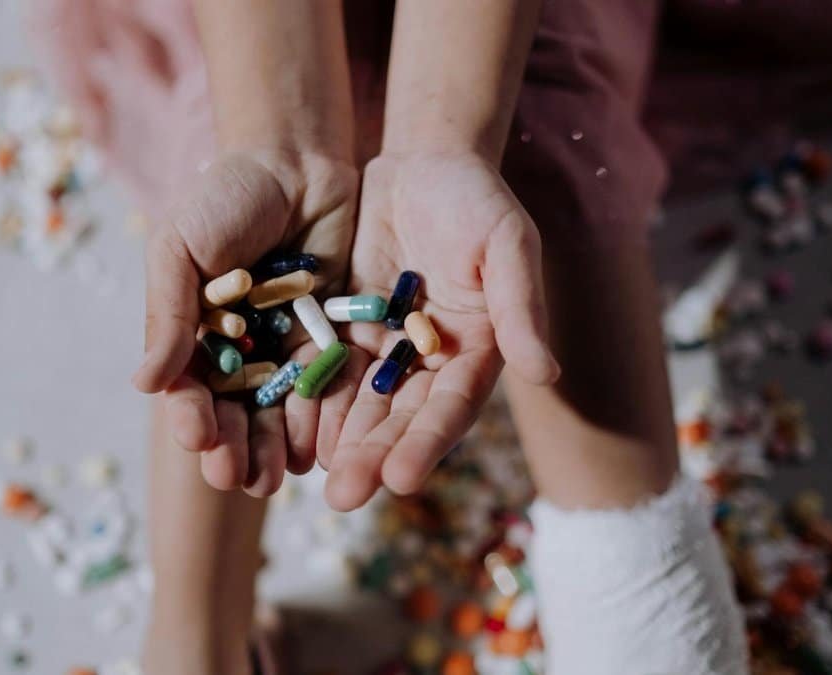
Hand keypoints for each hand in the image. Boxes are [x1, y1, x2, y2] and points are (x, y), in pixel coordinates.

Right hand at [135, 150, 357, 496]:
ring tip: (277, 479)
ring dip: (274, 448)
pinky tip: (320, 447)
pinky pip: (323, 387)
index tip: (198, 439)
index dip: (192, 417)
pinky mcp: (329, 339)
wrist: (297, 162)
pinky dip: (319, 418)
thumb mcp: (181, 248)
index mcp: (193, 334)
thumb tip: (144, 385)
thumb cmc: (224, 199)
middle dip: (233, 447)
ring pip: (277, 411)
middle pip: (233, 412)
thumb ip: (168, 313)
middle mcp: (237, 352)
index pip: (189, 388)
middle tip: (238, 478)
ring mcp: (284, 348)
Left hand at [322, 152, 559, 510]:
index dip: (427, 442)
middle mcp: (431, 360)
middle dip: (374, 457)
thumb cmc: (477, 198)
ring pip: (360, 403)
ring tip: (311, 479)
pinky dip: (310, 399)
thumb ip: (520, 306)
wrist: (424, 162)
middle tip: (342, 497)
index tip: (402, 479)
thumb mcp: (507, 243)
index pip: (451, 406)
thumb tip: (546, 373)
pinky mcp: (347, 325)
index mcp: (477, 349)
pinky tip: (285, 429)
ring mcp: (386, 346)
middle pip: (401, 417)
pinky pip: (327, 368)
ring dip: (339, 441)